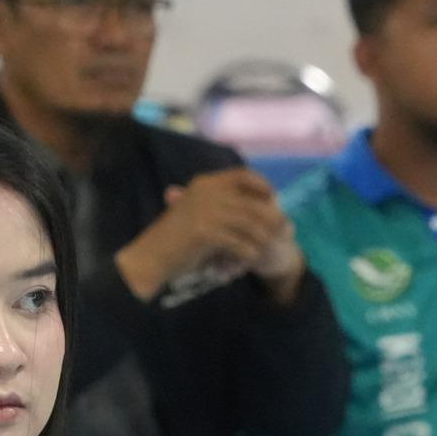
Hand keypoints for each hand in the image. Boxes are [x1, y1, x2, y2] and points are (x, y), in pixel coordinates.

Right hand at [115, 168, 303, 302]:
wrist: (152, 255)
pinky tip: (251, 259)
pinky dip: (249, 252)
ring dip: (263, 238)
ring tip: (268, 248)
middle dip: (272, 218)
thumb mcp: (198, 211)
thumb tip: (263, 203)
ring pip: (251, 224)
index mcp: (205, 183)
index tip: (274, 199)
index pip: (243, 176)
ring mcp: (206, 211)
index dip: (263, 186)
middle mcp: (207, 192)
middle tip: (284, 231)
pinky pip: (240, 242)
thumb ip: (224, 204)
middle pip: (254, 203)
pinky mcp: (205, 232)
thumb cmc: (177, 237)